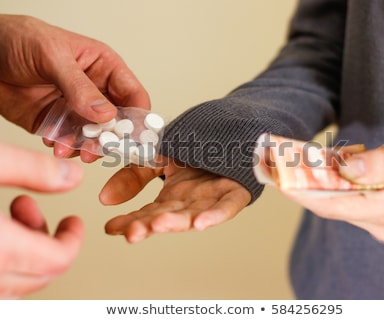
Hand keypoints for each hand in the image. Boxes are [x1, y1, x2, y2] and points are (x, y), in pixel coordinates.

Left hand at [0, 14, 149, 160]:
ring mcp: (77, 109)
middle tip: (99, 148)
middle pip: (117, 122)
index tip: (134, 136)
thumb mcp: (52, 57)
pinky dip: (65, 147)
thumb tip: (107, 114)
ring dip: (86, 146)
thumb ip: (80, 86)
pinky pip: (70, 141)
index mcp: (104, 68)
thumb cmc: (18, 39)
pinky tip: (54, 142)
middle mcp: (95, 91)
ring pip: (95, 136)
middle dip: (111, 138)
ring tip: (70, 148)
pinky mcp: (57, 123)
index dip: (138, 117)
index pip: (133, 95)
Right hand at [0, 143, 83, 298]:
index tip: (75, 220)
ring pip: (13, 280)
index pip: (56, 260)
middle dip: (48, 238)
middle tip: (33, 206)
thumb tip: (73, 177)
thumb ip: (31, 169)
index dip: (73, 238)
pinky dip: (3, 256)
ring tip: (11, 210)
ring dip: (24, 248)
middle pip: (38, 275)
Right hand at [99, 157, 250, 242]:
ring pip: (192, 215)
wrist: (229, 137)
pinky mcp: (235, 192)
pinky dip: (215, 215)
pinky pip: (226, 207)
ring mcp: (212, 199)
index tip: (110, 228)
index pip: (146, 214)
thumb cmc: (196, 153)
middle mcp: (190, 203)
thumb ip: (132, 177)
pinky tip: (200, 223)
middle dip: (149, 226)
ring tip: (157, 225)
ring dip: (176, 222)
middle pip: (168, 217)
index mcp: (171, 198)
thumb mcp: (156, 160)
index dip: (129, 221)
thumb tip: (104, 199)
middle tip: (132, 233)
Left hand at [282, 144, 383, 241]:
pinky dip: (324, 190)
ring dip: (308, 189)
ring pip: (334, 206)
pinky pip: (342, 204)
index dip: (307, 194)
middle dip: (300, 190)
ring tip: (283, 169)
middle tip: (272, 170)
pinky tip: (307, 175)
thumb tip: (347, 166)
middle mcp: (383, 224)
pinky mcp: (372, 219)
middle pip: (331, 206)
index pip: (341, 205)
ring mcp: (377, 225)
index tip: (281, 181)